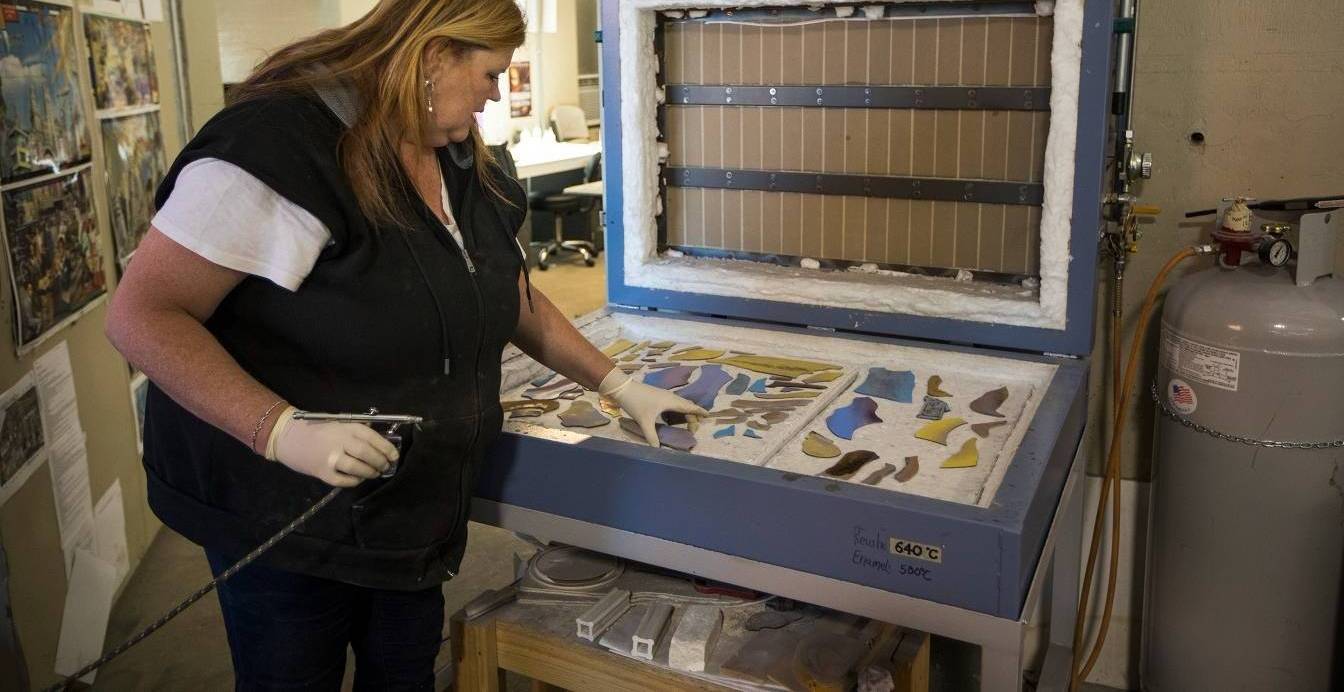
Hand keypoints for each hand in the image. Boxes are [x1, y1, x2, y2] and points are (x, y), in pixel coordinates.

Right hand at [265, 407, 399, 486]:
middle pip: (367, 454)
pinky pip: (344, 480)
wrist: (289, 437)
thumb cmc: (318, 430)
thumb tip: (381, 444)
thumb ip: (358, 432)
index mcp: (347, 427)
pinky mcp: (323, 472)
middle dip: (380, 462)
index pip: (373, 438)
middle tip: (385, 466)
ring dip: (370, 472)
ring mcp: (331, 458)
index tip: (394, 456)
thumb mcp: (340, 423)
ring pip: (358, 468)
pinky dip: (355, 481)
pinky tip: (358, 478)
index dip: (387, 448)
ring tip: (375, 473)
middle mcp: (340, 441)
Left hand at [598, 369, 708, 446]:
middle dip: (693, 416)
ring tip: (687, 422)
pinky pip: (672, 403)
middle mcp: (670, 397)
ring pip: (679, 404)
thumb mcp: (644, 421)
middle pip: (686, 406)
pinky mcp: (657, 396)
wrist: (622, 388)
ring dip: (685, 412)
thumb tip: (657, 449)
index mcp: (671, 401)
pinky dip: (676, 410)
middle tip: (693, 429)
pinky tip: (670, 418)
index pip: (689, 407)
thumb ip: (652, 436)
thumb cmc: (636, 402)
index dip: (699, 412)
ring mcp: (663, 395)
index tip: (708, 416)